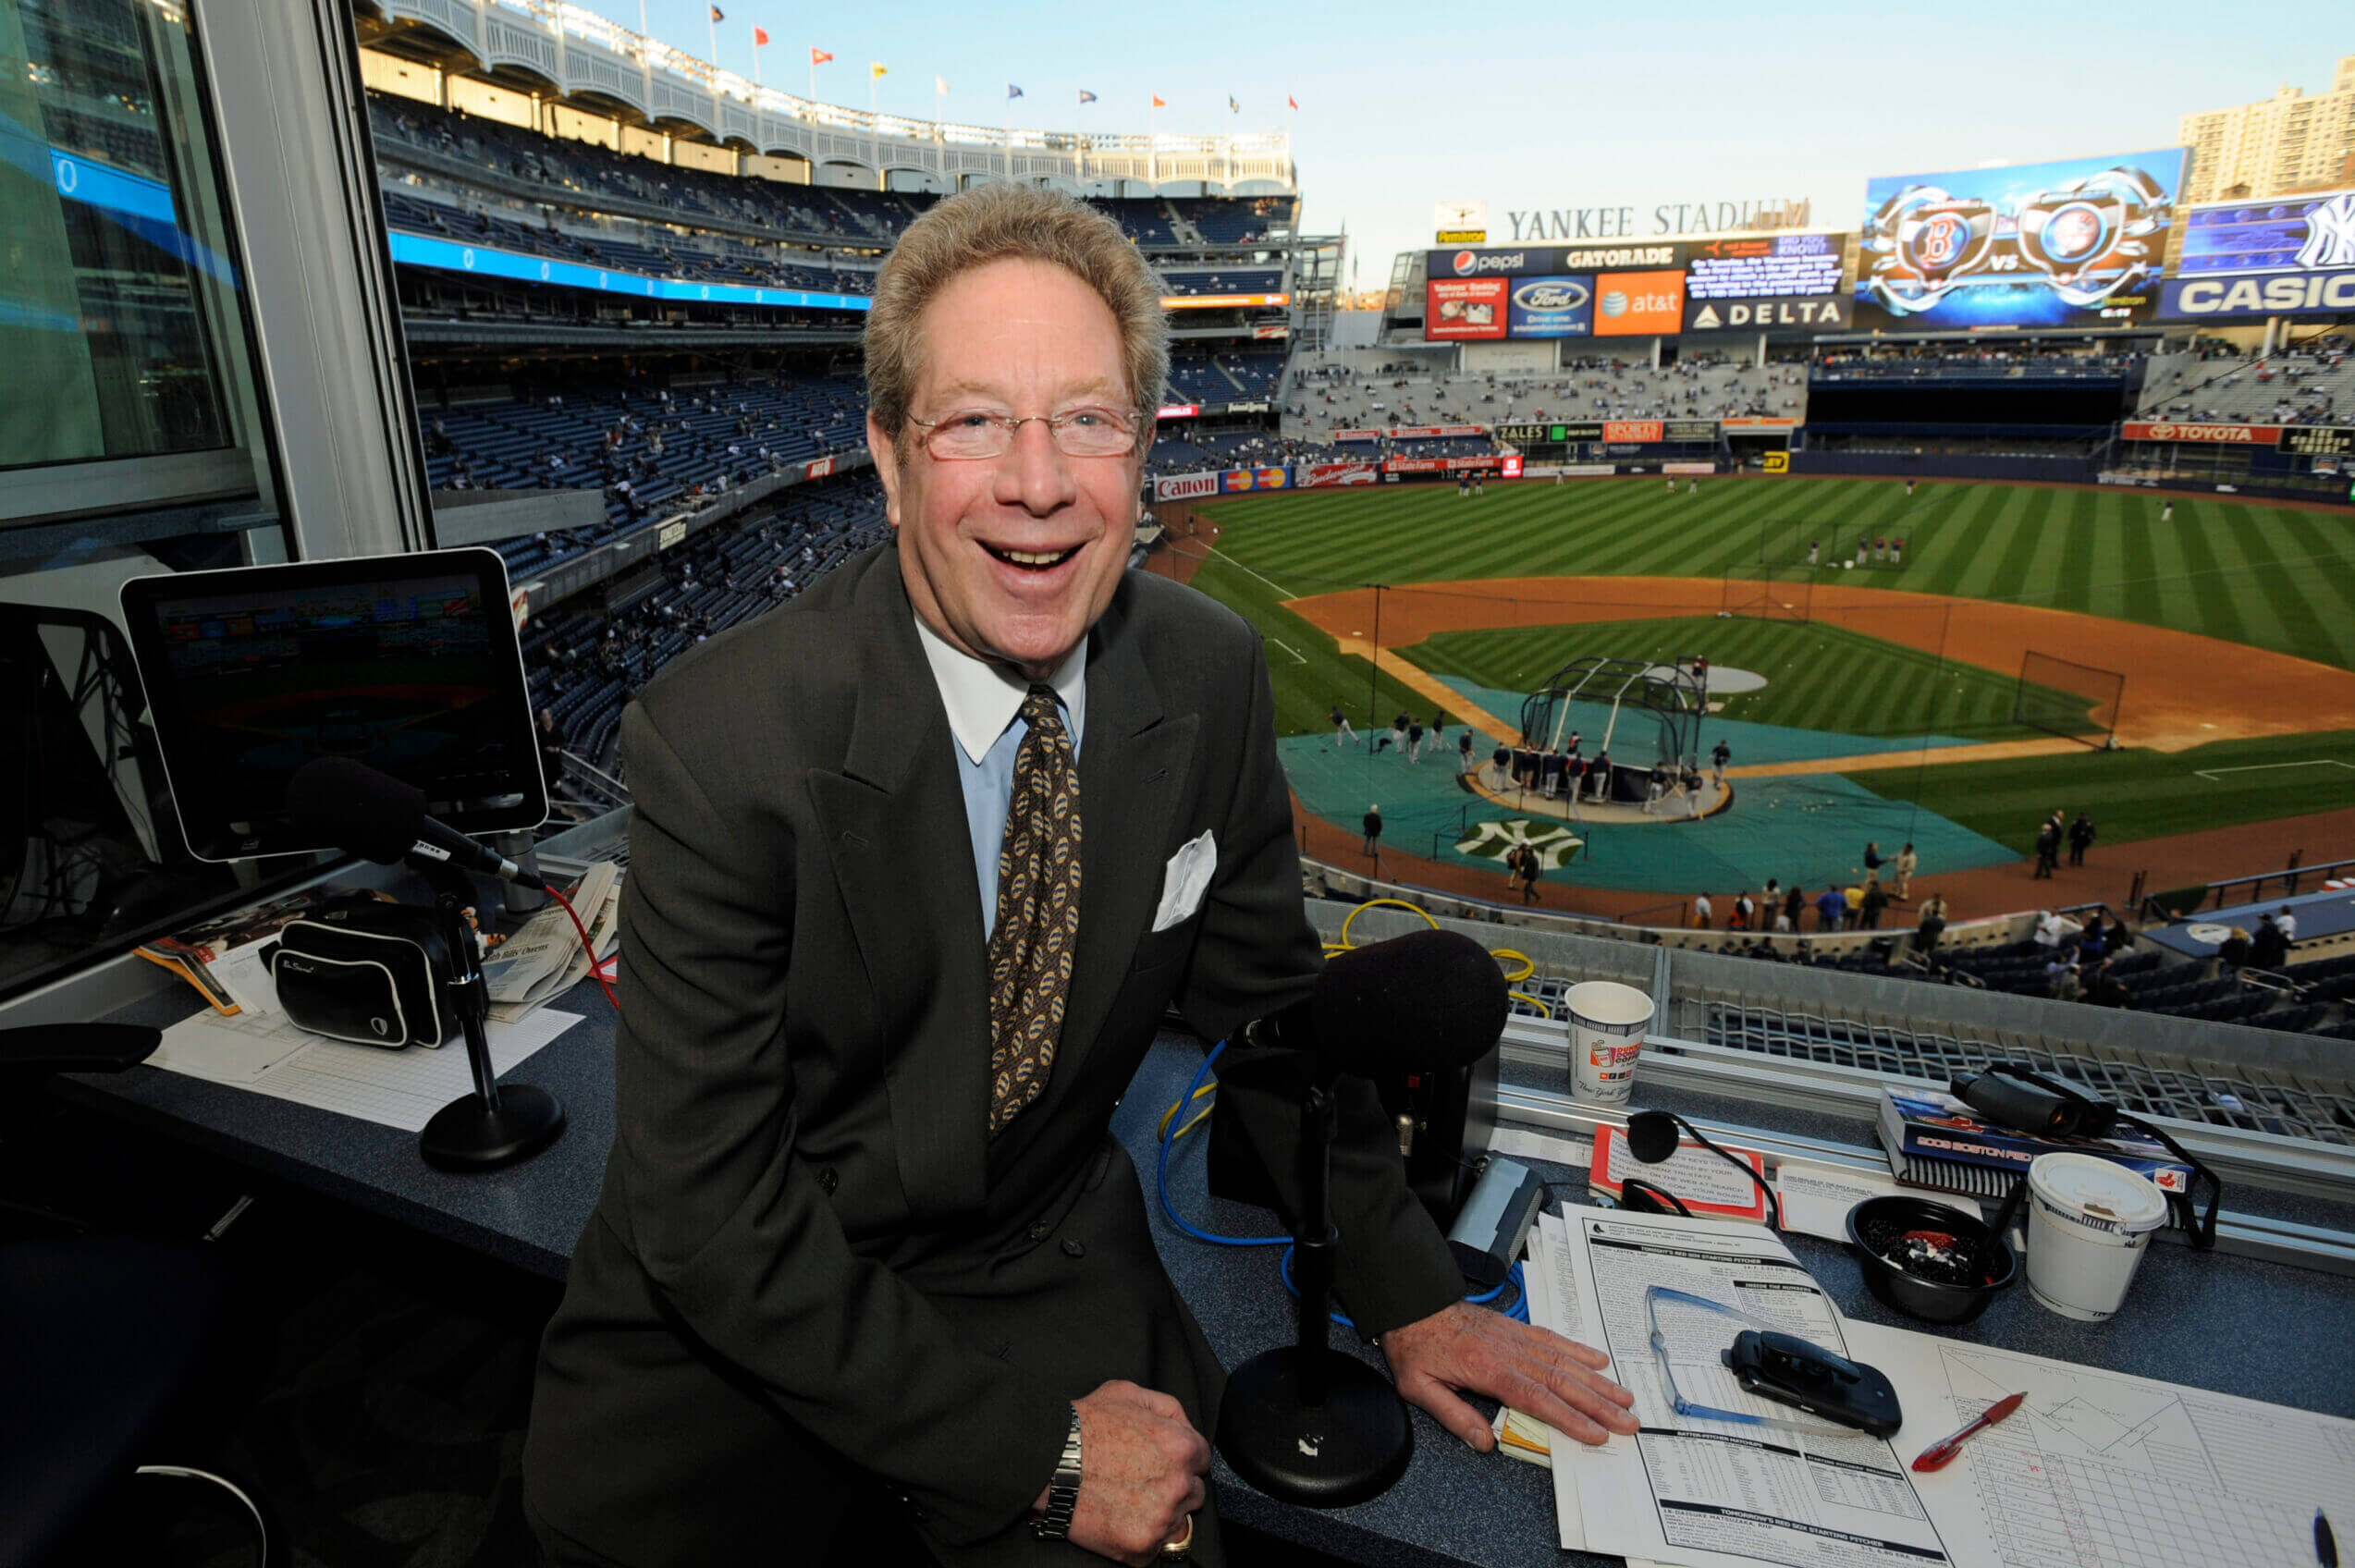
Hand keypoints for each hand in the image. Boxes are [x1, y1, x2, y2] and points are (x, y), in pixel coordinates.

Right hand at [1032, 1380, 1207, 1565]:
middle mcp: (1178, 1484)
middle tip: (1140, 1482)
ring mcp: (1161, 1518)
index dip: (1180, 1459)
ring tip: (1128, 1502)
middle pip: (1193, 1494)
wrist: (1045, 1461)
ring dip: (1160, 1516)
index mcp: (1181, 1446)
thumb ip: (1168, 1408)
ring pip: (1178, 1524)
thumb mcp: (1129, 1393)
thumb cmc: (1084, 1425)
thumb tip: (1186, 1428)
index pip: (1202, 1460)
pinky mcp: (1141, 1546)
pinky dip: (1139, 1538)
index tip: (1160, 1462)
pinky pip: (1153, 1549)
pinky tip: (1118, 1519)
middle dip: (1173, 1488)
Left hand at [1379, 1300, 1637, 1451]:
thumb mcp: (1419, 1387)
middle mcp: (1508, 1352)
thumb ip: (1453, 1416)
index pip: (1537, 1399)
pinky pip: (1553, 1339)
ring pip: (1564, 1361)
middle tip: (1626, 1421)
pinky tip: (1597, 1360)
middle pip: (1561, 1382)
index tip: (1595, 1433)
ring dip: (1597, 1381)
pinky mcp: (1515, 1328)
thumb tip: (1484, 1442)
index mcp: (1487, 1369)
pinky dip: (1578, 1349)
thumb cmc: (1415, 1345)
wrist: (1412, 1303)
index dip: (1570, 1418)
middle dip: (1598, 1404)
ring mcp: (1515, 1338)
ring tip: (1624, 1396)